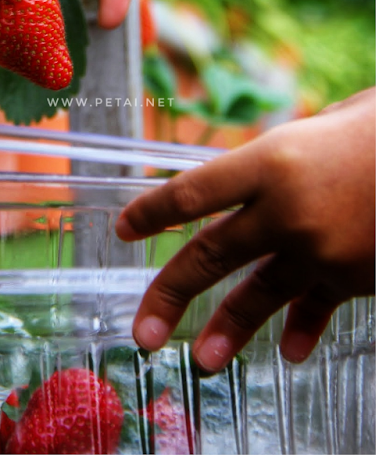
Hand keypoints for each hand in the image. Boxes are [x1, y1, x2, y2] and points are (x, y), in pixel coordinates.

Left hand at [114, 88, 375, 371]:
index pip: (191, 193)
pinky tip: (288, 351)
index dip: (151, 213)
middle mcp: (285, 211)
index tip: (123, 230)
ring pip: (258, 295)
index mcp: (270, 161)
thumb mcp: (326, 124)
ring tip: (202, 359)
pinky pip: (317, 306)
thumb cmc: (381, 131)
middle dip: (169, 295)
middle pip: (209, 255)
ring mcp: (320, 250)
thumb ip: (282, 156)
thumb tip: (252, 175)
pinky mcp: (354, 275)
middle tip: (142, 333)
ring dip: (227, 330)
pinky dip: (302, 329)